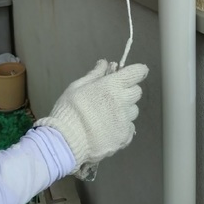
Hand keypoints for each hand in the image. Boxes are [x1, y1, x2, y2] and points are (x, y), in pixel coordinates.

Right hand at [34, 60, 148, 172]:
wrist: (66, 141)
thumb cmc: (69, 109)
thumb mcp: (77, 87)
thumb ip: (94, 75)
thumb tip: (105, 62)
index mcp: (112, 86)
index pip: (137, 73)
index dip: (137, 71)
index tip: (133, 74)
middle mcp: (123, 102)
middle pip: (137, 92)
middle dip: (128, 91)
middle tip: (114, 96)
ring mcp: (125, 120)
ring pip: (134, 111)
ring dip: (125, 110)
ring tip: (108, 115)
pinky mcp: (124, 137)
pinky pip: (130, 128)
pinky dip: (123, 127)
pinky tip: (109, 128)